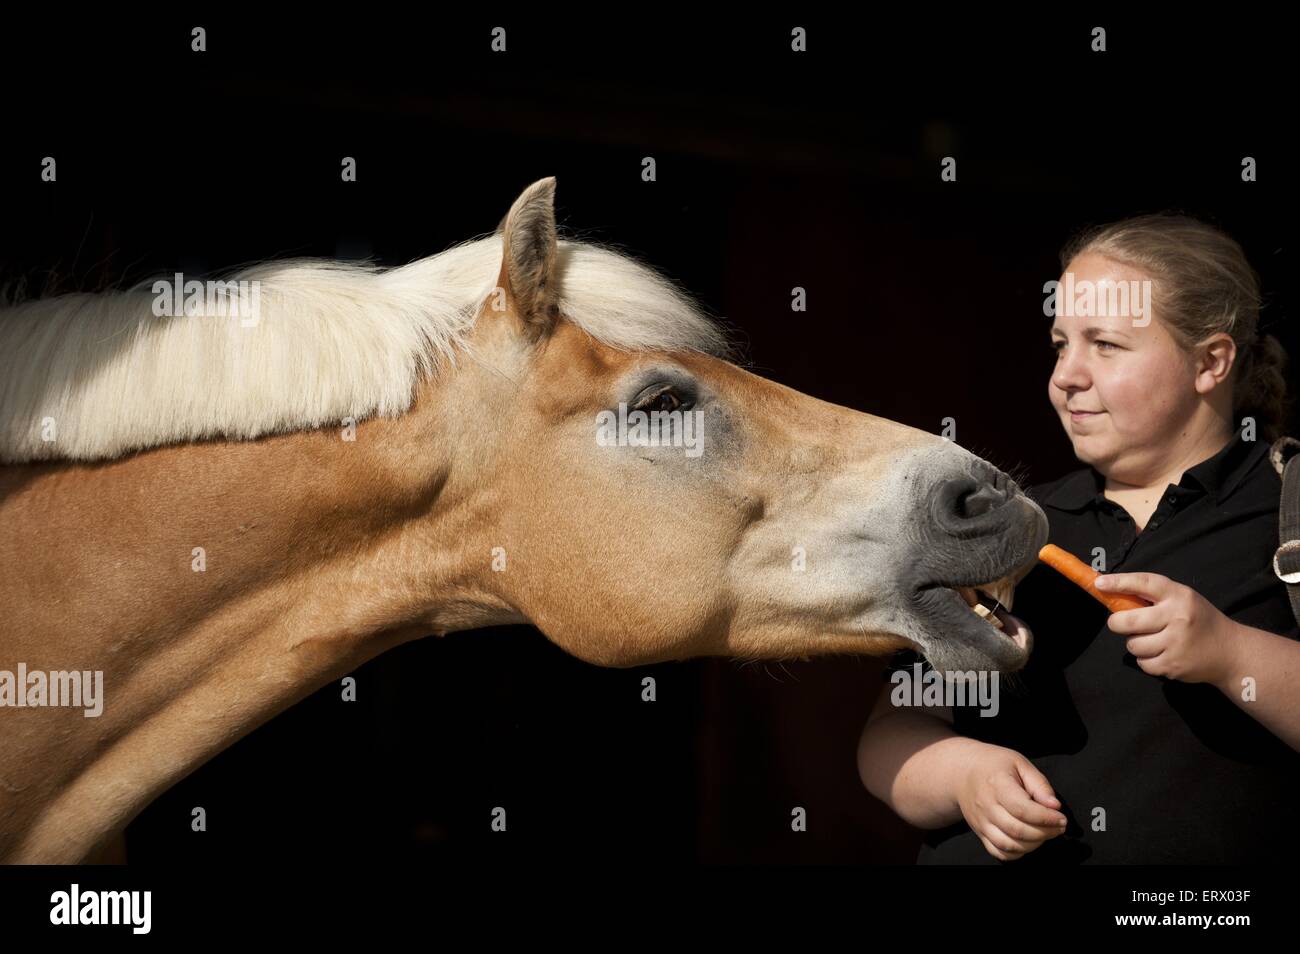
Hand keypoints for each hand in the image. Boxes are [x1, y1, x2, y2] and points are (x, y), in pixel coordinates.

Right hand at [956, 745, 1067, 860]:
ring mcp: (981, 822)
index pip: (1023, 809)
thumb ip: (1039, 784)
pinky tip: (1027, 842)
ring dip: (1033, 845)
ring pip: (1008, 845)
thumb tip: (1054, 806)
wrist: (962, 772)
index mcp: (997, 785)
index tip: (1061, 818)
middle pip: (1017, 830)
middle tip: (1058, 827)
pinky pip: (998, 852)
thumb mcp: (1019, 763)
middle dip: (1045, 832)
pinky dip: (1017, 853)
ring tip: (1044, 834)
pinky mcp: (980, 832)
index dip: (1046, 818)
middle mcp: (986, 806)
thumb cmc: (995, 765)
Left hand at [1096, 572, 1242, 684]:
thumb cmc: (1198, 620)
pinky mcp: (1174, 665)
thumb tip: (1111, 590)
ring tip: (1153, 640)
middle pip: (1127, 620)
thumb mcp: (1183, 599)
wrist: (1230, 652)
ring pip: (1133, 644)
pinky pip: (1143, 662)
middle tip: (1120, 623)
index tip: (1099, 583)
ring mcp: (1176, 643)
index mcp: (1179, 595)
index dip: (1119, 582)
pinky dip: (1147, 660)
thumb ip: (1153, 597)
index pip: (1144, 583)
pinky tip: (1162, 654)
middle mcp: (1178, 617)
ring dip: (1136, 643)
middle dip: (1117, 623)